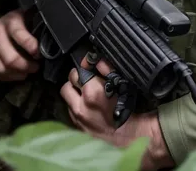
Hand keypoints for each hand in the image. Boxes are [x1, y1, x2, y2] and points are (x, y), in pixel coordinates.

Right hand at [0, 9, 40, 81]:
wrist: (8, 22)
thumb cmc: (24, 22)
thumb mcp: (32, 19)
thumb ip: (38, 30)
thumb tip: (46, 48)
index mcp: (10, 20)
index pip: (19, 35)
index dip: (31, 47)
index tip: (40, 55)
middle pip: (10, 59)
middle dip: (26, 66)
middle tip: (36, 68)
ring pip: (2, 69)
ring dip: (17, 75)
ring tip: (27, 72)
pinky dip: (6, 79)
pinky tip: (16, 75)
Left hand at [60, 56, 172, 170]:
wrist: (129, 137)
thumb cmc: (127, 111)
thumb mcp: (121, 84)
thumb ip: (107, 68)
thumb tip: (95, 60)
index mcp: (92, 92)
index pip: (78, 70)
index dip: (84, 67)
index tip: (88, 67)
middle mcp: (81, 105)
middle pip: (68, 82)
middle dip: (76, 79)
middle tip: (85, 79)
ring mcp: (77, 118)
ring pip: (66, 96)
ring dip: (73, 92)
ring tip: (84, 93)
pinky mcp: (77, 127)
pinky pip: (69, 110)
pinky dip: (75, 105)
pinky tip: (86, 106)